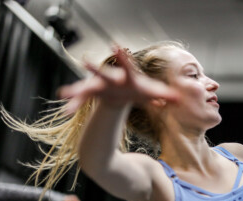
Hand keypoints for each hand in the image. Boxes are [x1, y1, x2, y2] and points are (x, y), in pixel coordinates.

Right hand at [58, 46, 178, 114]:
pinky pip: (82, 100)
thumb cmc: (139, 89)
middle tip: (84, 61)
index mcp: (126, 77)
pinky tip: (66, 111)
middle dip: (93, 69)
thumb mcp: (151, 93)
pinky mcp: (92, 94)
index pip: (127, 67)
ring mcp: (99, 86)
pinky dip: (74, 105)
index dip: (122, 58)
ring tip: (63, 95)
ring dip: (76, 92)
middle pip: (102, 74)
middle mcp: (110, 79)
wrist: (122, 91)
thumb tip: (179, 99)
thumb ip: (164, 95)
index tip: (117, 46)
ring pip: (86, 88)